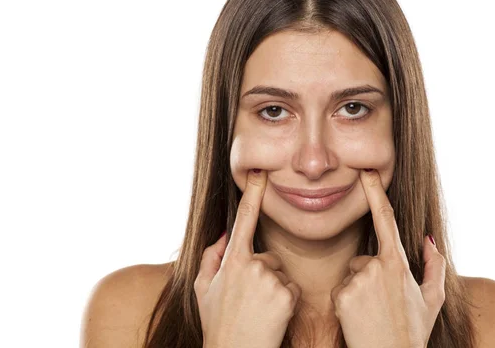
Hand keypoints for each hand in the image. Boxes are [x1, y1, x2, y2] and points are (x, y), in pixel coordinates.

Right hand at [194, 169, 301, 347]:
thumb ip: (211, 256)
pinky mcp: (287, 295)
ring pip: (280, 273)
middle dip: (262, 274)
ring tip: (259, 310)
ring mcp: (271, 280)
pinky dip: (285, 301)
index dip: (252, 193)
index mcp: (231, 260)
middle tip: (248, 301)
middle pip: (267, 257)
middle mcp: (252, 265)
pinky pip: (291, 288)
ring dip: (273, 288)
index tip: (259, 172)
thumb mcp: (203, 288)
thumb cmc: (217, 322)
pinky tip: (272, 316)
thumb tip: (225, 235)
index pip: (243, 219)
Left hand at [330, 169, 445, 347]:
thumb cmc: (413, 332)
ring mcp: (357, 280)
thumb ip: (434, 266)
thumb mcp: (433, 299)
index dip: (375, 191)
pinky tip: (358, 317)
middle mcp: (376, 266)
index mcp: (399, 262)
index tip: (366, 171)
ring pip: (352, 273)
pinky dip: (347, 301)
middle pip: (365, 258)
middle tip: (382, 303)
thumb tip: (428, 240)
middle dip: (370, 275)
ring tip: (371, 312)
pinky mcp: (341, 294)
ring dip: (358, 288)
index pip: (386, 218)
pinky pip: (340, 289)